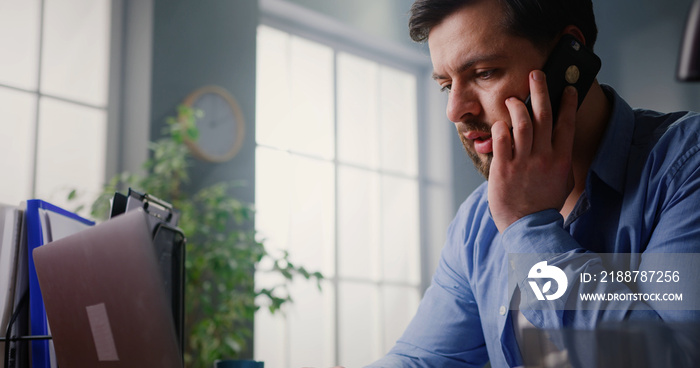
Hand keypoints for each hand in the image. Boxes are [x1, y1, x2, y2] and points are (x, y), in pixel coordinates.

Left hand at [488, 70, 577, 231]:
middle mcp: (544, 157)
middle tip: (536, 74)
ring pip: (522, 125)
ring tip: (512, 98)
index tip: (567, 87)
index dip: (567, 103)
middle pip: (544, 116)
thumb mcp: (563, 182)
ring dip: (517, 107)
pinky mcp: (503, 169)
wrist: (529, 227)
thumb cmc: (545, 205)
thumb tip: (563, 147)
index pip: (566, 124)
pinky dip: (501, 128)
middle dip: (540, 91)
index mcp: (561, 159)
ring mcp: (523, 162)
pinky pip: (502, 141)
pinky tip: (500, 122)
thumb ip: (562, 162)